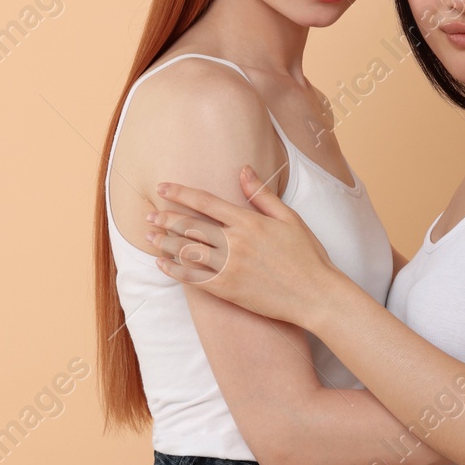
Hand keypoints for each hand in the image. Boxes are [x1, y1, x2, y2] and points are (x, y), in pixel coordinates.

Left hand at [145, 165, 339, 325]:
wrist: (315, 294)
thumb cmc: (307, 255)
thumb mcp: (290, 218)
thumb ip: (262, 195)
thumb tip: (243, 169)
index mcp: (250, 222)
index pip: (206, 202)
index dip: (180, 193)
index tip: (162, 188)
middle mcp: (235, 242)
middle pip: (190, 226)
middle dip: (166, 218)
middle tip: (149, 215)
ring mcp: (229, 267)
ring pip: (186, 251)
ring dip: (164, 242)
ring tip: (149, 236)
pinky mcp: (226, 289)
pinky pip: (192, 278)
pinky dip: (173, 269)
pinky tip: (162, 263)